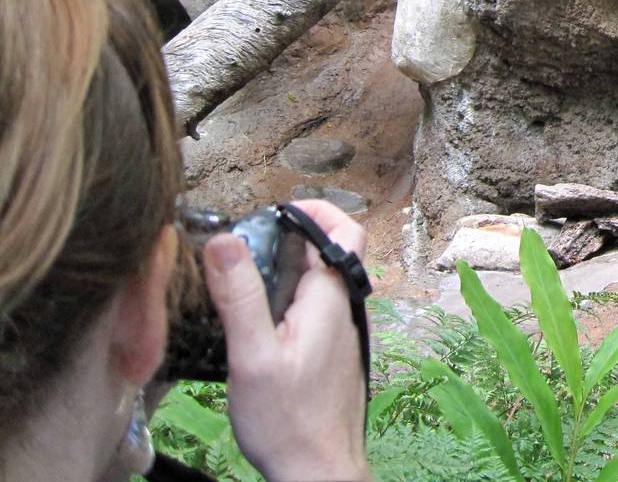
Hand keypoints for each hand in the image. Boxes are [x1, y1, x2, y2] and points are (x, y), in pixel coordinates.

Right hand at [203, 200, 372, 481]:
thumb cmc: (288, 421)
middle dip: (289, 238)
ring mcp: (340, 332)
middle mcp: (343, 309)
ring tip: (242, 279)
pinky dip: (287, 300)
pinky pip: (313, 310)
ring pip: (318, 283)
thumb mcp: (253, 356)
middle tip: (245, 246)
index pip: (343, 231)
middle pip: (329, 252)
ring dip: (286, 270)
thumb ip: (240, 297)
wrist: (318, 472)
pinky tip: (256, 321)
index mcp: (330, 299)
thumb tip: (224, 240)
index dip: (313, 210)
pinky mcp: (330, 354)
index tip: (274, 211)